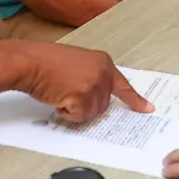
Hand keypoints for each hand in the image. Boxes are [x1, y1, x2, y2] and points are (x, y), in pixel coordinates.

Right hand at [16, 43, 152, 121]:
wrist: (30, 62)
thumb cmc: (46, 61)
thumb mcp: (77, 62)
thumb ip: (93, 75)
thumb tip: (97, 95)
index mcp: (103, 62)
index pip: (123, 85)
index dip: (135, 100)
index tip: (148, 109)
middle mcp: (103, 73)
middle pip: (103, 105)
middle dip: (85, 105)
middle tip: (67, 91)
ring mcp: (94, 85)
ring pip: (91, 113)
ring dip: (75, 109)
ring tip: (61, 92)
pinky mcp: (83, 97)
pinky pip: (79, 117)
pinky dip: (67, 113)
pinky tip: (58, 97)